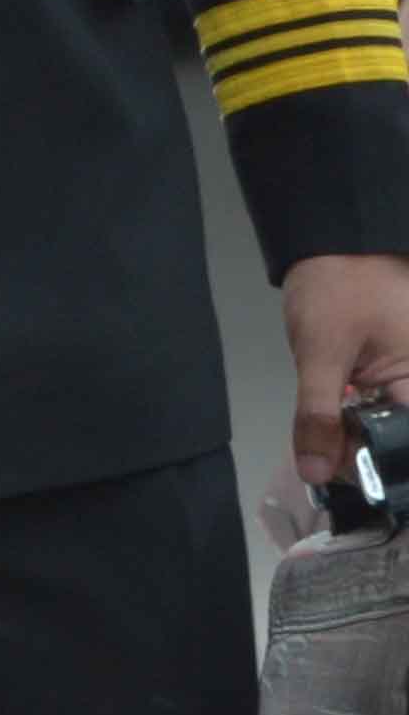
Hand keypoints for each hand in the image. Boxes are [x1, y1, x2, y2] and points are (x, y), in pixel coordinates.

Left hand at [282, 254, 408, 491]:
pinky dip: (355, 416)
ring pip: (388, 425)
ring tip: (322, 447)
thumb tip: (316, 473)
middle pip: (399, 437)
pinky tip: (330, 425)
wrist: (329, 239)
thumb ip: (320, 415)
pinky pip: (380, 406)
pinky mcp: (392, 369)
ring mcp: (407, 375)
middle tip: (323, 463)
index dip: (384, 465)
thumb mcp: (322, 354)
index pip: (407, 442)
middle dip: (364, 453)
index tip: (344, 475)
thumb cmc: (336, 289)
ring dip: (357, 437)